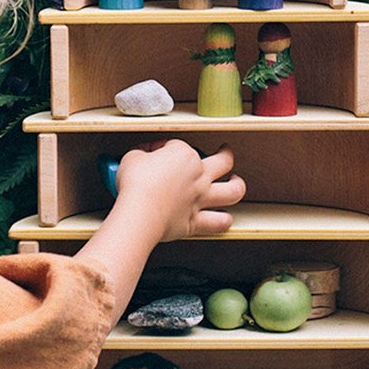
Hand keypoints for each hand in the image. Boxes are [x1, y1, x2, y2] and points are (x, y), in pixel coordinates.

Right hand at [114, 140, 244, 241]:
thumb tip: (140, 156)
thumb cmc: (136, 186)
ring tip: (235, 182)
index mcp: (184, 155)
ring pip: (232, 191)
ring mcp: (201, 198)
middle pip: (222, 161)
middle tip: (224, 151)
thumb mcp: (131, 158)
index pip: (177, 145)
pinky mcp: (196, 221)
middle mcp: (198, 175)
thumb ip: (141, 154)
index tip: (155, 153)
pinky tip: (225, 218)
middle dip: (226, 154)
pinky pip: (218, 222)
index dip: (165, 148)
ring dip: (237, 186)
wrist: (139, 213)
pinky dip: (224, 220)